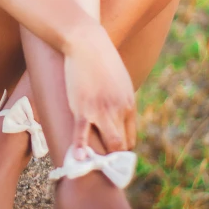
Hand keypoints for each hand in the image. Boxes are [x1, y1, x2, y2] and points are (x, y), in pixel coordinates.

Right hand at [63, 24, 135, 158]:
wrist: (87, 43)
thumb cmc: (101, 59)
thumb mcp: (119, 79)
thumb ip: (119, 99)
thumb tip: (115, 113)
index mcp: (129, 104)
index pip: (130, 138)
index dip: (121, 149)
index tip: (111, 154)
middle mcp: (119, 111)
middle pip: (121, 144)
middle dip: (114, 157)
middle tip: (103, 165)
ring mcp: (101, 111)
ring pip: (109, 144)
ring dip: (103, 158)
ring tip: (93, 165)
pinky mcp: (82, 108)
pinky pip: (82, 134)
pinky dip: (81, 149)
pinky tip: (78, 159)